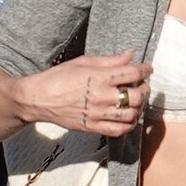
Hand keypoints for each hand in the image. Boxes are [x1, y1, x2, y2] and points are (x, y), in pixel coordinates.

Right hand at [17, 52, 150, 136]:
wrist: (38, 99)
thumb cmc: (58, 77)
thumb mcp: (83, 62)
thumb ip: (110, 60)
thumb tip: (130, 55)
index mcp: (99, 77)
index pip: (133, 74)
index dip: (145, 70)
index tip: (147, 68)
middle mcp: (101, 96)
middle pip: (137, 96)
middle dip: (144, 89)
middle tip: (142, 85)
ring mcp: (98, 114)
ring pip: (131, 115)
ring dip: (138, 108)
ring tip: (135, 101)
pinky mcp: (93, 127)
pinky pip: (119, 130)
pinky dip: (129, 125)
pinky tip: (128, 117)